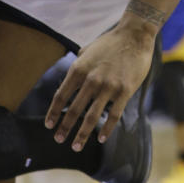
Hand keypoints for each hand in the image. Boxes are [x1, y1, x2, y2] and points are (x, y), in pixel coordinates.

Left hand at [44, 24, 155, 149]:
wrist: (135, 36)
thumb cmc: (109, 44)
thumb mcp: (86, 52)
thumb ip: (76, 68)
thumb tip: (66, 85)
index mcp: (78, 69)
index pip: (60, 96)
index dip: (53, 113)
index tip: (48, 125)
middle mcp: (91, 80)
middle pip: (73, 110)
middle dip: (64, 128)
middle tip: (58, 140)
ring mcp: (108, 87)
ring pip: (91, 117)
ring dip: (82, 134)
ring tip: (76, 146)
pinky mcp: (124, 91)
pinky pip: (113, 115)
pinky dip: (107, 129)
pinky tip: (101, 139)